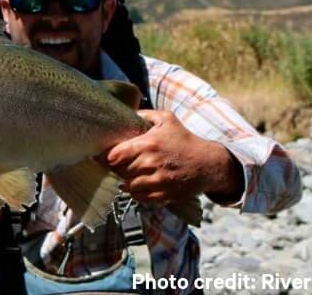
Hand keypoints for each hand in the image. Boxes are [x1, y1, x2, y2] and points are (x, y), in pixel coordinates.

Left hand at [103, 109, 242, 204]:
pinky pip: (139, 198)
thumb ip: (145, 114)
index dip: (105, 157)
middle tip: (115, 165)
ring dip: (124, 181)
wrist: (208, 163)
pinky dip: (134, 193)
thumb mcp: (167, 119)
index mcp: (148, 144)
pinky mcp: (163, 195)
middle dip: (115, 169)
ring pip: (127, 186)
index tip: (103, 156)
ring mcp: (157, 181)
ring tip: (125, 175)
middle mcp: (150, 164)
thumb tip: (126, 113)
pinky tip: (136, 185)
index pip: (114, 155)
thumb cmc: (185, 139)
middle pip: (119, 171)